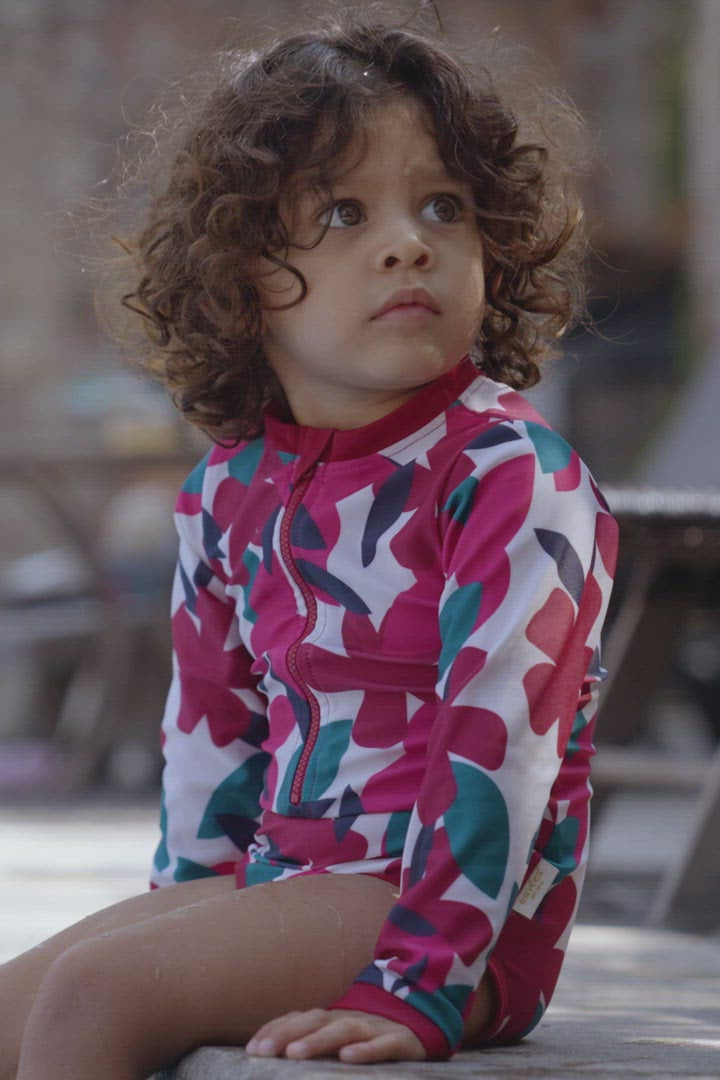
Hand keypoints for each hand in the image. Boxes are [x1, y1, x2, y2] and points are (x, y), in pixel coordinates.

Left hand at [245, 1007, 426, 1062]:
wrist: (425, 1018)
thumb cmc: (374, 1033)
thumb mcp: (342, 1032)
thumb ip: (315, 1036)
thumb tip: (274, 1050)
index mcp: (334, 1016)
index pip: (299, 1018)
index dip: (275, 1030)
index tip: (252, 1048)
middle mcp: (350, 1017)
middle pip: (315, 1021)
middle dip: (287, 1035)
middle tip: (262, 1052)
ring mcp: (375, 1026)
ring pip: (343, 1030)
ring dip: (317, 1041)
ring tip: (294, 1055)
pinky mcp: (400, 1040)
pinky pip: (382, 1045)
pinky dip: (365, 1050)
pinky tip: (348, 1057)